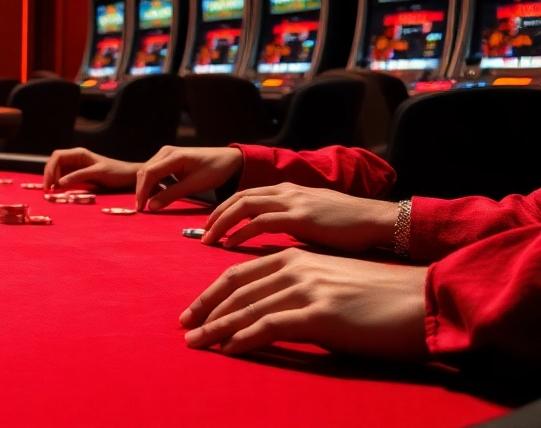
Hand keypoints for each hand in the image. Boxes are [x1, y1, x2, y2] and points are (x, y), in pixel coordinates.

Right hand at [42, 148, 140, 189]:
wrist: (128, 177)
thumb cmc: (116, 172)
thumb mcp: (97, 173)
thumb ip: (78, 176)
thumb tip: (59, 182)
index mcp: (79, 153)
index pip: (57, 156)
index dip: (50, 169)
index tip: (49, 183)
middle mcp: (75, 159)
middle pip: (54, 163)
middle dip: (49, 175)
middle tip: (48, 190)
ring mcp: (76, 168)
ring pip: (57, 171)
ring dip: (53, 180)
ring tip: (52, 192)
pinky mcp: (79, 176)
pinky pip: (64, 179)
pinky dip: (59, 185)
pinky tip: (59, 192)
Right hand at [135, 146, 243, 211]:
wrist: (227, 158)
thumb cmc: (214, 170)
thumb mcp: (195, 185)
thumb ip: (172, 195)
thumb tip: (151, 206)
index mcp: (174, 156)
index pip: (149, 173)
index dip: (142, 191)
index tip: (140, 208)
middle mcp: (166, 151)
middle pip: (145, 171)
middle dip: (141, 191)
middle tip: (141, 210)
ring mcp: (166, 153)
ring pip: (147, 171)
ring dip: (145, 187)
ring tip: (145, 204)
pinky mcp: (167, 158)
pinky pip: (153, 171)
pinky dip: (151, 183)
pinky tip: (153, 195)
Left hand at [181, 249, 429, 359]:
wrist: (421, 300)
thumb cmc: (379, 298)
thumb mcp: (330, 284)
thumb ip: (299, 291)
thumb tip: (274, 314)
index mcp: (295, 257)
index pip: (240, 274)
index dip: (212, 293)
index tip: (193, 310)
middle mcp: (295, 268)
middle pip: (236, 289)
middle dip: (206, 310)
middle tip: (185, 328)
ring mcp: (306, 289)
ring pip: (247, 308)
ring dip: (217, 327)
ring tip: (196, 343)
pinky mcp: (319, 313)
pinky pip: (270, 325)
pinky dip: (244, 338)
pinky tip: (228, 349)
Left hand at [202, 183, 398, 250]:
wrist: (379, 222)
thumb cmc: (349, 230)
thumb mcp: (312, 225)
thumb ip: (289, 229)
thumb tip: (271, 249)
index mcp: (287, 192)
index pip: (245, 196)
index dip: (224, 212)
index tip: (209, 230)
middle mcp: (285, 192)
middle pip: (238, 198)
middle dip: (215, 216)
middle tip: (199, 236)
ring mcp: (292, 202)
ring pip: (243, 206)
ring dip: (221, 223)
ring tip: (207, 241)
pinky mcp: (301, 216)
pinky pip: (261, 221)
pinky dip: (241, 232)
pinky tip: (229, 247)